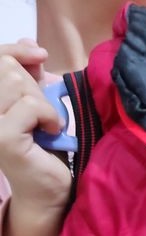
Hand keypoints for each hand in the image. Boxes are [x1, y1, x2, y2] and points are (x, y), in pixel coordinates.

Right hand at [0, 40, 70, 235]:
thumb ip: (30, 77)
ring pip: (18, 84)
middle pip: (8, 70)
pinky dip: (49, 116)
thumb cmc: (44, 150)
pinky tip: (52, 132)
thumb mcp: (37, 105)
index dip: (14, 50)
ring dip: (43, 103)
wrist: (47, 191)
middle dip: (36, 87)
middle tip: (45, 115)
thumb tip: (29, 44)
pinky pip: (30, 105)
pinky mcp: (4, 137)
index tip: (39, 54)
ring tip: (47, 124)